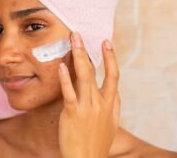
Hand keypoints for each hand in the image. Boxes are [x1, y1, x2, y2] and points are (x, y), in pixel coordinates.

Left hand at [58, 32, 120, 157]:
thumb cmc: (97, 143)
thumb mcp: (111, 124)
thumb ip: (113, 106)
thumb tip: (113, 91)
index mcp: (111, 104)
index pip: (113, 76)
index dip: (111, 58)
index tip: (106, 43)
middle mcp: (101, 103)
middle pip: (97, 71)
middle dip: (89, 51)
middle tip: (79, 34)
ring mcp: (87, 108)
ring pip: (84, 77)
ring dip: (79, 56)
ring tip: (73, 40)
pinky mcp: (73, 114)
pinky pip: (69, 93)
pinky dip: (66, 78)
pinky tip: (62, 66)